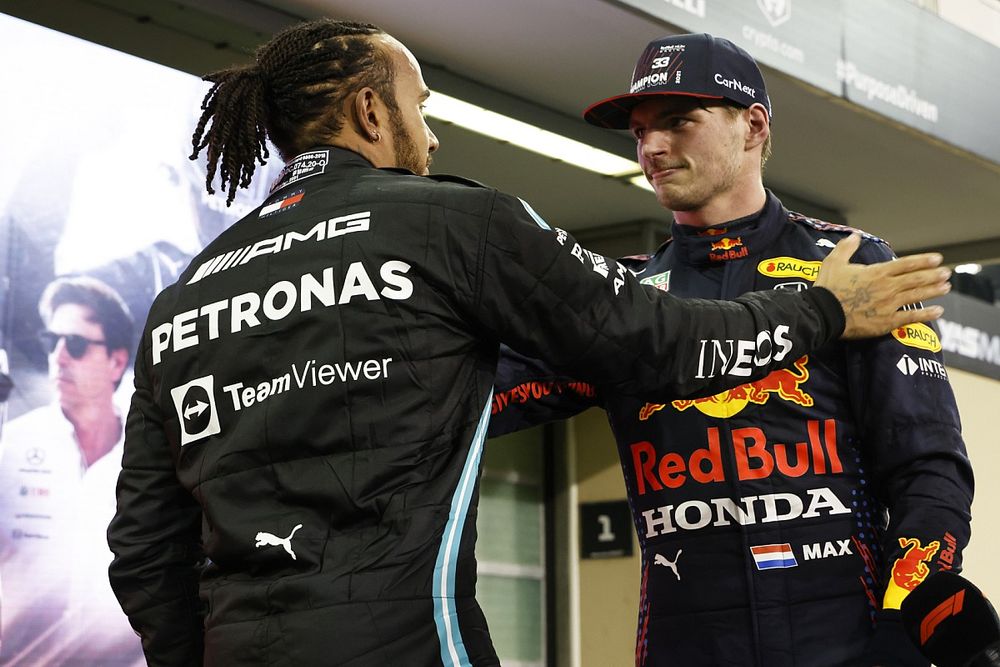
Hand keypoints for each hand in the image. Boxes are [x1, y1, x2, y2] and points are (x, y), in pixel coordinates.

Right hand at [814, 233, 950, 338]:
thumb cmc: (828, 288)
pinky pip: (910, 317)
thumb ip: (846, 248)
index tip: (937, 259)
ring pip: (917, 296)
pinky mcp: (886, 321)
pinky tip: (938, 312)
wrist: (823, 314)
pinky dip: (926, 315)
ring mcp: (888, 304)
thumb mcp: (833, 262)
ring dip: (933, 291)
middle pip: (916, 279)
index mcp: (877, 272)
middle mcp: (887, 287)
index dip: (923, 261)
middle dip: (933, 275)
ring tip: (946, 288)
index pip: (905, 264)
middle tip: (946, 272)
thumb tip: (854, 236)